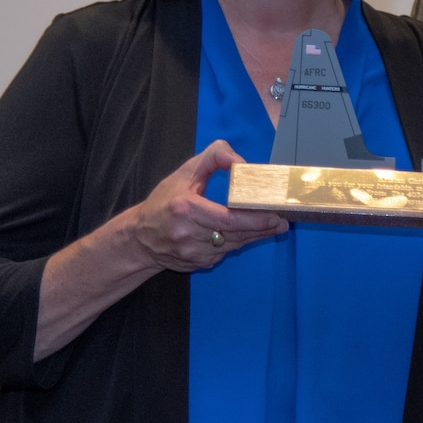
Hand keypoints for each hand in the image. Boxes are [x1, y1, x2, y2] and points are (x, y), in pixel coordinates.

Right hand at [127, 140, 287, 272]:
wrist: (139, 238)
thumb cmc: (163, 202)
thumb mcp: (184, 173)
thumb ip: (213, 158)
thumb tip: (241, 162)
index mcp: (185, 209)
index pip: (228, 219)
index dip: (255, 219)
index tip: (275, 215)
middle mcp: (188, 234)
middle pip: (235, 234)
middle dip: (262, 228)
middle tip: (282, 221)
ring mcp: (192, 253)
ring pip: (233, 245)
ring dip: (254, 236)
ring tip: (274, 226)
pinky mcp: (197, 264)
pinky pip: (224, 253)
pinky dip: (236, 243)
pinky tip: (248, 234)